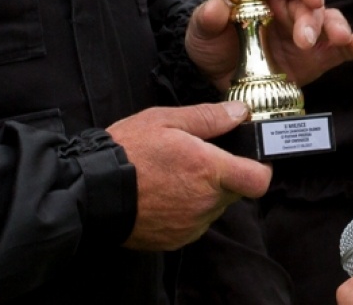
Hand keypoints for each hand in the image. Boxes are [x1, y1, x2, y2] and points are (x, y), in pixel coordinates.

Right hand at [108, 101, 271, 250]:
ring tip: (173, 174)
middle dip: (224, 175)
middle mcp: (205, 203)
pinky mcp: (176, 240)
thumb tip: (239, 113)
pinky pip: (194, 222)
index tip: (250, 158)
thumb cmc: (127, 152)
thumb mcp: (165, 120)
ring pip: (213, 207)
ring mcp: (191, 225)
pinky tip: (164, 193)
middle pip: (235, 191)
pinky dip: (186, 209)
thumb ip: (208, 117)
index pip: (259, 180)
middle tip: (196, 158)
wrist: (92, 191)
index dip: (260, 168)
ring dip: (203, 193)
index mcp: (209, 170)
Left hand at [186, 0, 352, 90]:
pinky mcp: (316, 58)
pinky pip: (339, 49)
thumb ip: (209, 18)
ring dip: (336, 27)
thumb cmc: (211, 44)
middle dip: (313, 17)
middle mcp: (288, 8)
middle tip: (305, 38)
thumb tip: (218, 6)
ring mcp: (305, 33)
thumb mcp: (202, 30)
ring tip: (341, 38)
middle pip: (310, 1)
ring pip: (328, 21)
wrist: (216, 79)